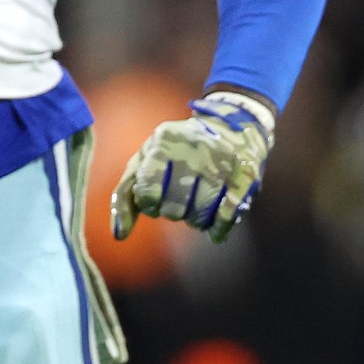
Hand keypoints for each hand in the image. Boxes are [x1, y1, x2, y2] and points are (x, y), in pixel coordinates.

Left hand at [111, 90, 274, 243]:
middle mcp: (193, 149)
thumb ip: (126, 196)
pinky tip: (214, 227)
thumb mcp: (146, 161)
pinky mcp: (245, 175)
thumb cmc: (176, 152)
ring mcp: (221, 161)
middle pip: (175, 208)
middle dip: (173, 212)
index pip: (148, 191)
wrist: (230, 128)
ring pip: (200, 215)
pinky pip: (227, 216)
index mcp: (164, 141)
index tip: (154, 200)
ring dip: (195, 220)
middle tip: (177, 202)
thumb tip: (119, 234)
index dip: (149, 204)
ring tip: (195, 206)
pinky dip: (218, 228)